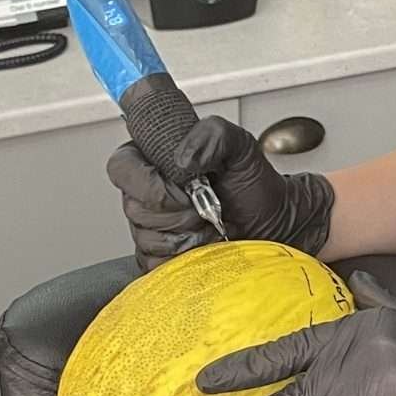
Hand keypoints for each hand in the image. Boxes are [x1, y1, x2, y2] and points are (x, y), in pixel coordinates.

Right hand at [106, 116, 333, 271]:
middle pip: (134, 206)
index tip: (183, 181)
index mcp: (155, 161)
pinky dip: (187, 255)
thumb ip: (213, 134)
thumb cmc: (254, 187)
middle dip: (178, 208)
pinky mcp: (159, 258)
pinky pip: (155, 262)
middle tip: (205, 204)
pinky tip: (206, 244)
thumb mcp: (241, 146)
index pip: (122, 166)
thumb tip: (184, 158)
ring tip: (210, 222)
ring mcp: (149, 228)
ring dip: (187, 231)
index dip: (150, 179)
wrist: (274, 223)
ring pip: (146, 236)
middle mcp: (146, 194)